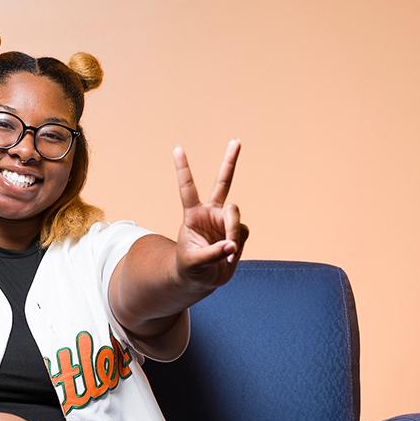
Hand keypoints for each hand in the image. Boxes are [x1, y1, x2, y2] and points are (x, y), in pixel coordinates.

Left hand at [171, 139, 250, 288]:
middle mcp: (211, 213)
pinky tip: (230, 256)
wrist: (201, 279)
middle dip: (230, 162)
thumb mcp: (193, 263)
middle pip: (223, 183)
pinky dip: (237, 246)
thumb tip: (232, 245)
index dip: (183, 169)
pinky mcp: (237, 233)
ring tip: (228, 249)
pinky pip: (242, 233)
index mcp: (193, 215)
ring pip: (235, 216)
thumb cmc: (189, 268)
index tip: (177, 148)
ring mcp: (225, 222)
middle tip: (236, 141)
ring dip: (232, 232)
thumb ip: (211, 254)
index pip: (187, 188)